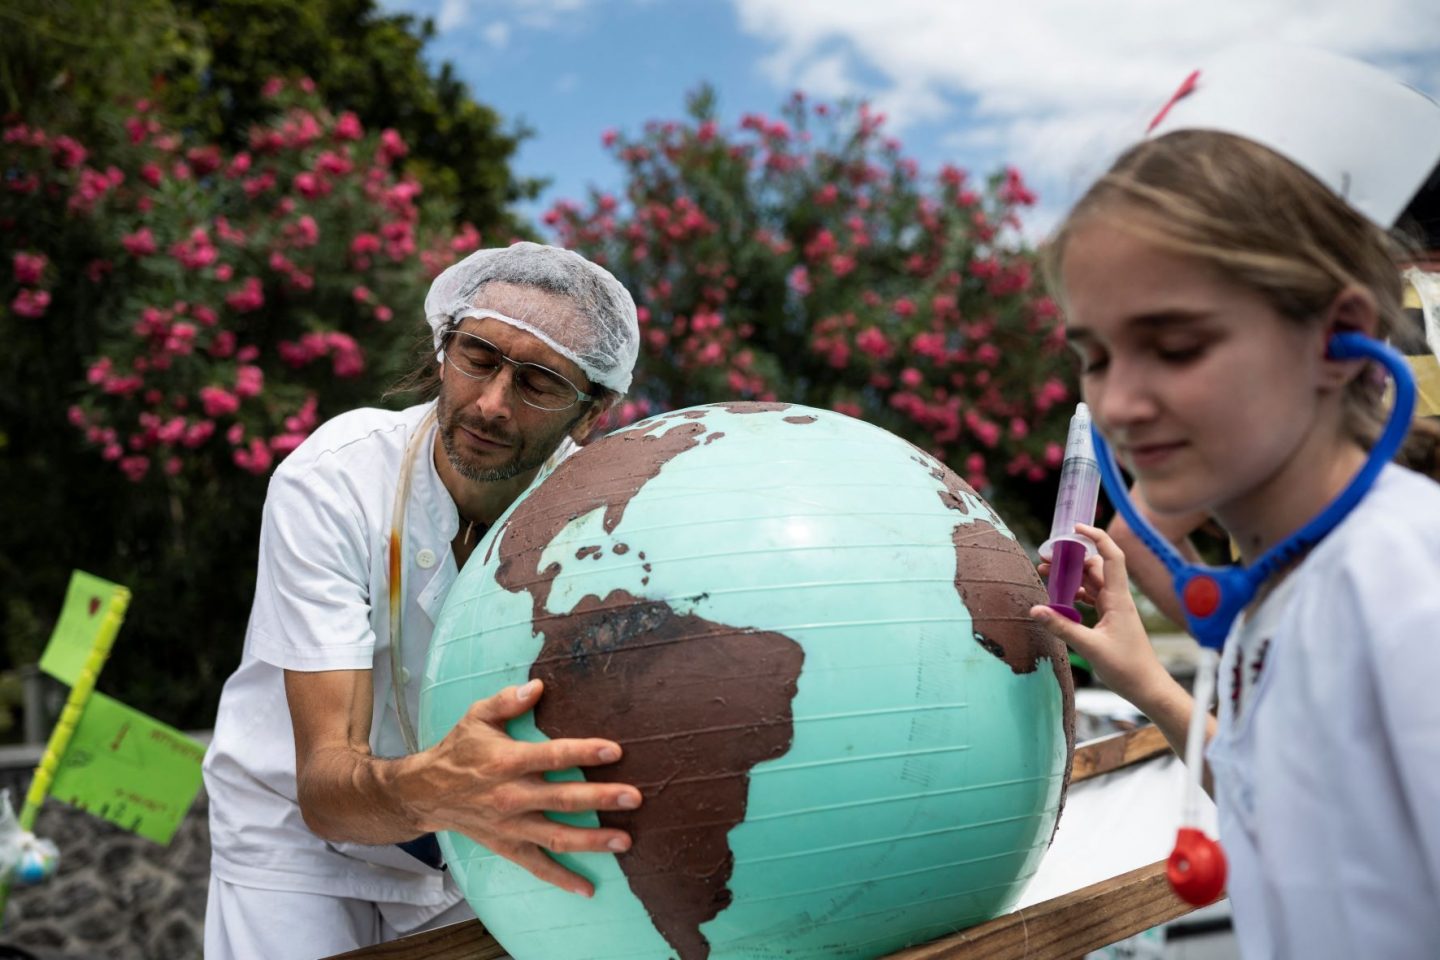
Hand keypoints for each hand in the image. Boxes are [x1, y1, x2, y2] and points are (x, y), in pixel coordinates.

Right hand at [402, 679, 641, 896]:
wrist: (426, 792)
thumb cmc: (459, 750)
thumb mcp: (477, 716)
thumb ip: (507, 700)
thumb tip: (538, 686)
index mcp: (507, 761)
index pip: (552, 756)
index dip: (584, 753)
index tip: (615, 751)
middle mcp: (511, 796)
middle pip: (562, 799)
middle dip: (601, 799)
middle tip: (635, 798)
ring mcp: (510, 826)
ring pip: (556, 836)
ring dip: (593, 841)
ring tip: (626, 840)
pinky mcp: (507, 846)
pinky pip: (537, 866)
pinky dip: (562, 879)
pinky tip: (588, 888)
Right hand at [1031, 523, 1172, 710]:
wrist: (1149, 688)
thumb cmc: (1127, 668)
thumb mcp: (1090, 648)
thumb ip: (1061, 627)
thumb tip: (1035, 610)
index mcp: (1118, 599)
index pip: (1111, 556)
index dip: (1096, 537)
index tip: (1075, 528)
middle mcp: (1118, 599)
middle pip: (1095, 567)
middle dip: (1071, 558)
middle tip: (1045, 559)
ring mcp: (1115, 609)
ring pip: (1091, 582)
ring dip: (1071, 576)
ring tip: (1046, 575)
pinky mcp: (1111, 620)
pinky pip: (1091, 598)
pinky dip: (1075, 594)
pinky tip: (1060, 599)